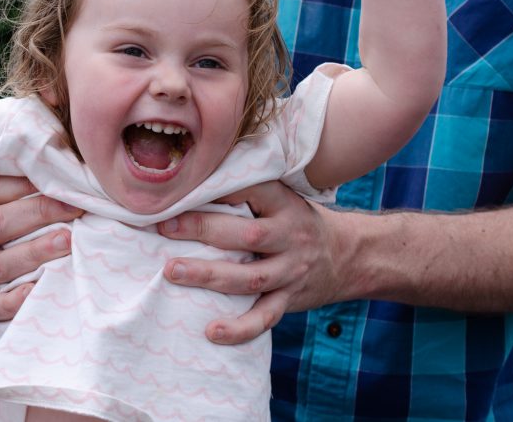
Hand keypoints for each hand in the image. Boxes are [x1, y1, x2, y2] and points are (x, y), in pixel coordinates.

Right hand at [0, 176, 84, 320]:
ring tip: (67, 241)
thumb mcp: (3, 196)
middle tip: (75, 208)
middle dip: (38, 214)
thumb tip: (58, 158)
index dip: (23, 184)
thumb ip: (23, 177)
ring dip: (35, 252)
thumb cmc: (9, 217)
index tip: (59, 180)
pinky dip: (12, 301)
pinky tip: (34, 291)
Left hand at [156, 181, 345, 344]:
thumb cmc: (297, 221)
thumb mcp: (283, 197)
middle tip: (164, 228)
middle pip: (248, 236)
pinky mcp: (289, 300)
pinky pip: (265, 318)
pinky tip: (211, 331)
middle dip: (204, 230)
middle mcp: (290, 237)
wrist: (348, 255)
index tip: (185, 189)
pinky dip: (239, 328)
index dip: (221, 189)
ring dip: (209, 276)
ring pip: (251, 278)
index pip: (254, 190)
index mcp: (285, 204)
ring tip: (171, 271)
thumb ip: (247, 191)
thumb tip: (193, 180)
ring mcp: (291, 271)